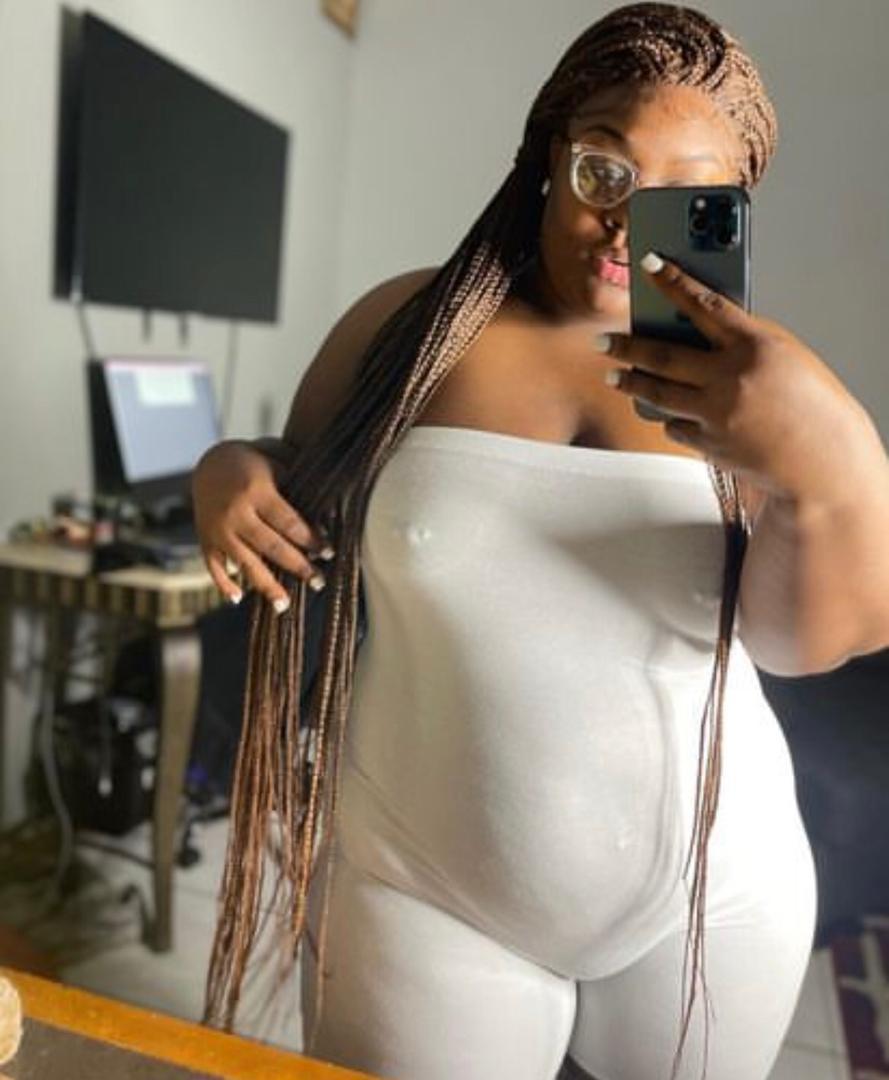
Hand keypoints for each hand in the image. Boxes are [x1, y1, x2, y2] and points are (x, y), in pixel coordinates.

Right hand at [191, 440, 333, 610]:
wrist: (210, 461)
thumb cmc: (255, 463)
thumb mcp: (277, 462)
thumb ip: (300, 484)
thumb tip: (331, 514)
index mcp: (256, 490)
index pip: (289, 522)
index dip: (311, 539)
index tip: (329, 553)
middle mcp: (235, 512)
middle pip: (270, 546)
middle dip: (297, 566)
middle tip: (319, 582)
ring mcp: (217, 528)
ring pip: (244, 563)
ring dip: (266, 585)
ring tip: (284, 606)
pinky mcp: (205, 539)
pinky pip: (213, 566)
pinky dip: (223, 584)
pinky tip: (238, 599)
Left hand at [601, 254, 878, 505]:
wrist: (823, 459)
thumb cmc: (810, 402)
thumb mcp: (784, 355)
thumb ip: (743, 340)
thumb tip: (697, 330)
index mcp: (755, 346)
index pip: (705, 304)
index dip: (674, 282)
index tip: (649, 264)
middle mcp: (731, 378)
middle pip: (663, 355)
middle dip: (626, 346)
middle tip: (602, 340)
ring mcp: (717, 413)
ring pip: (657, 393)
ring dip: (631, 382)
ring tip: (613, 374)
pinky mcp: (710, 444)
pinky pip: (676, 426)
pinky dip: (672, 417)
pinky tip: (667, 413)